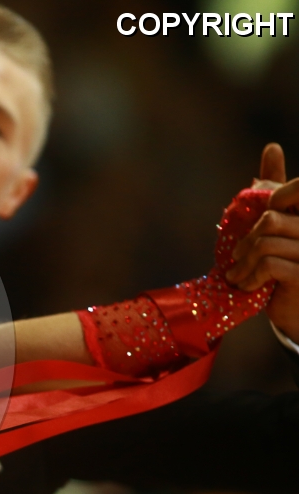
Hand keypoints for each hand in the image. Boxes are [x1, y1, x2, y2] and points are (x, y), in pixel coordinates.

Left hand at [227, 144, 298, 340]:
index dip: (274, 196)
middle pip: (272, 217)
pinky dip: (248, 275)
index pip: (298, 186)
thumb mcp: (282, 225)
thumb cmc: (289, 264)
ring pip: (266, 241)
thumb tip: (272, 148)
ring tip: (236, 275)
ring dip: (243, 261)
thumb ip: (279, 188)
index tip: (261, 218)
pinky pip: (268, 264)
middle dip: (247, 237)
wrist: (297, 312)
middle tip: (235, 256)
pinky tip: (244, 285)